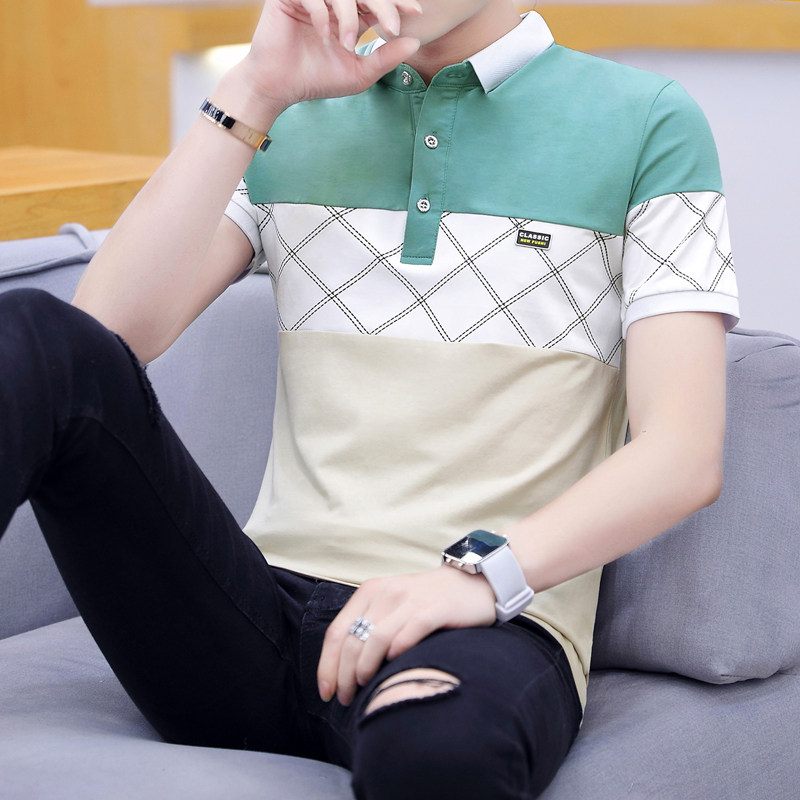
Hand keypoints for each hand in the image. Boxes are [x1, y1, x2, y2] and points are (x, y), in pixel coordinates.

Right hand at [225, 0, 421, 125]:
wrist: (279, 86)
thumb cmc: (317, 79)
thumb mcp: (359, 73)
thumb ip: (385, 58)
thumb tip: (416, 43)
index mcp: (351, 15)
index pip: (377, 0)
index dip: (396, 3)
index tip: (416, 12)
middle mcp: (333, 2)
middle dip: (383, 7)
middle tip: (391, 27)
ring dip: (350, 18)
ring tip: (346, 44)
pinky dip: (323, 15)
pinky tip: (323, 37)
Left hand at [316, 565, 496, 705]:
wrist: (471, 584)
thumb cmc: (427, 603)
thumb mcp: (390, 608)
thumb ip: (368, 628)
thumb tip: (343, 670)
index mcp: (369, 592)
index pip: (337, 632)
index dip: (327, 665)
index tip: (326, 692)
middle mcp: (386, 593)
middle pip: (353, 639)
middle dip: (344, 675)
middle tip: (346, 698)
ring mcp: (410, 600)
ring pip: (375, 638)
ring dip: (365, 668)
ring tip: (365, 687)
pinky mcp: (435, 609)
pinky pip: (410, 631)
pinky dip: (398, 650)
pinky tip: (394, 664)